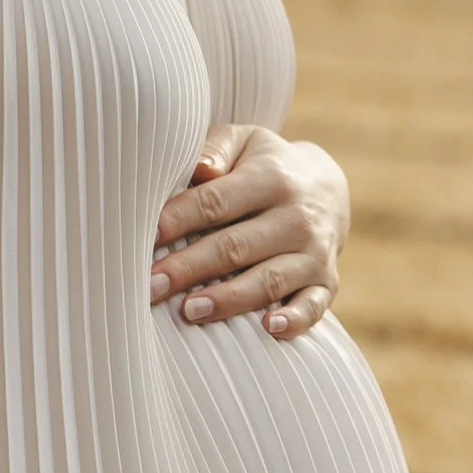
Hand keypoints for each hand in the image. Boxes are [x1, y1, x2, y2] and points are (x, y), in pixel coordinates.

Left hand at [150, 124, 349, 337]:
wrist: (328, 187)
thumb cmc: (265, 166)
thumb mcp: (244, 142)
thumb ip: (216, 149)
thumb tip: (199, 169)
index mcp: (270, 178)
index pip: (215, 202)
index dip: (178, 220)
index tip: (144, 239)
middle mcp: (296, 217)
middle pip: (235, 247)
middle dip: (189, 268)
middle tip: (150, 288)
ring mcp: (315, 253)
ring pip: (269, 280)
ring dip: (229, 299)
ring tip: (189, 312)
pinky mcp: (327, 282)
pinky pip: (314, 306)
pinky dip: (294, 320)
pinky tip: (267, 330)